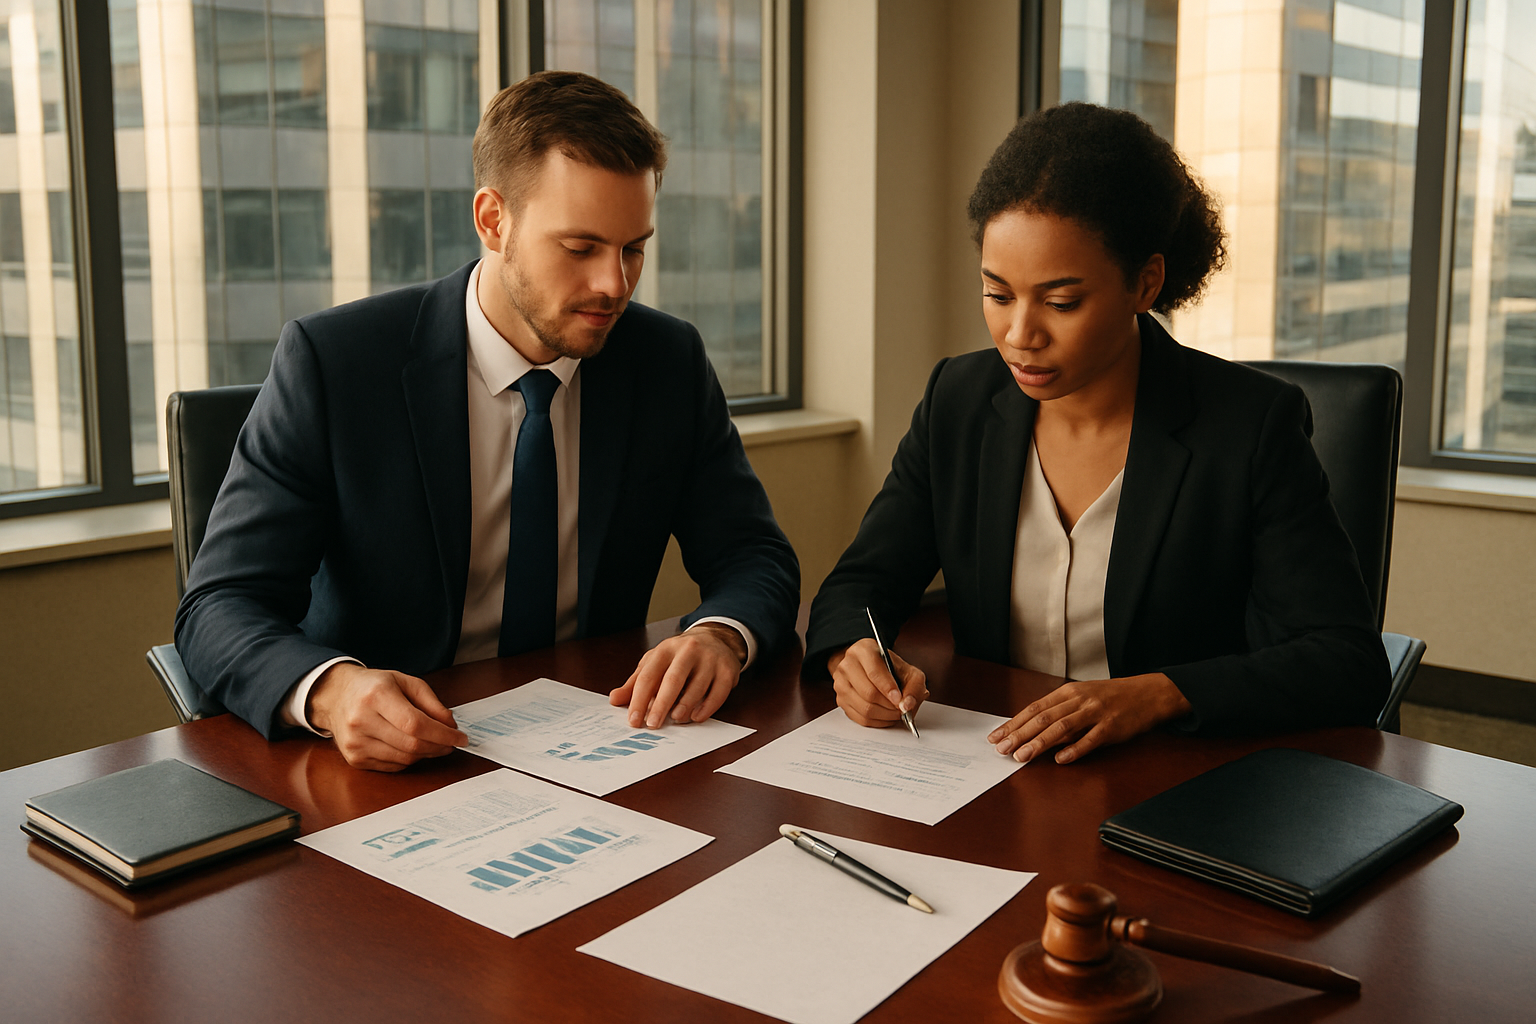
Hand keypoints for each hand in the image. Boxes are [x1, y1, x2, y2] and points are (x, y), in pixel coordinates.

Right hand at [307, 663, 467, 771]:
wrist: (336, 696)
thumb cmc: (374, 687)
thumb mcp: (405, 682)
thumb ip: (431, 702)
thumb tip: (450, 725)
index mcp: (376, 696)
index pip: (415, 724)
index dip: (442, 734)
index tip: (460, 737)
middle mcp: (361, 720)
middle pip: (411, 744)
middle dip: (439, 746)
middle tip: (452, 742)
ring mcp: (355, 743)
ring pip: (404, 758)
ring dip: (426, 754)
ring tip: (435, 743)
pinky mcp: (354, 758)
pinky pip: (393, 766)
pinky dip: (409, 759)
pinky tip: (413, 747)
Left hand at [608, 623, 745, 727]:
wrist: (715, 639)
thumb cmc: (679, 656)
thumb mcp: (655, 663)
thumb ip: (635, 683)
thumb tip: (614, 699)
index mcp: (666, 649)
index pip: (649, 675)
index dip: (640, 699)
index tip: (634, 720)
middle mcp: (688, 650)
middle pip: (673, 680)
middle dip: (661, 704)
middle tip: (653, 724)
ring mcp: (710, 659)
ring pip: (697, 687)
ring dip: (685, 706)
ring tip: (676, 719)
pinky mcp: (727, 670)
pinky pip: (718, 693)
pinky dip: (707, 708)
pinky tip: (696, 717)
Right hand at [828, 639, 928, 727]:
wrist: (870, 668)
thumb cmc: (889, 669)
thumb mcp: (908, 670)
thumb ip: (914, 686)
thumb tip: (907, 705)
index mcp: (863, 650)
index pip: (875, 672)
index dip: (889, 689)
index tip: (899, 700)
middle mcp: (848, 665)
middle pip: (868, 693)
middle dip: (889, 706)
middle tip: (901, 709)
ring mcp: (841, 683)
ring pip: (864, 708)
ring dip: (885, 715)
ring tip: (895, 713)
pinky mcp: (841, 700)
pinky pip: (860, 718)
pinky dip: (877, 722)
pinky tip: (886, 716)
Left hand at [987, 673, 1190, 764]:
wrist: (1147, 694)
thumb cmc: (1110, 697)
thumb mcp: (1082, 698)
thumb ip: (1059, 712)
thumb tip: (1032, 731)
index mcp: (1068, 692)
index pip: (1034, 708)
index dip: (1013, 723)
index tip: (996, 736)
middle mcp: (1079, 700)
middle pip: (1043, 718)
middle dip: (1019, 734)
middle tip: (1001, 749)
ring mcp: (1095, 713)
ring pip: (1061, 728)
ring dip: (1039, 743)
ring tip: (1021, 756)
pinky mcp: (1111, 728)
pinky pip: (1090, 740)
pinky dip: (1074, 751)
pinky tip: (1059, 760)